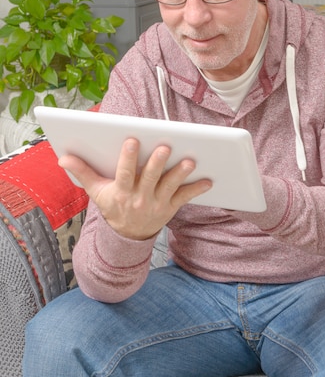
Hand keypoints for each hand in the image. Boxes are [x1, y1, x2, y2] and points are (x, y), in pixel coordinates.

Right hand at [58, 138, 211, 239]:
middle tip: (165, 147)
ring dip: (180, 174)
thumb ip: (82, 172)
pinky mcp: (170, 208)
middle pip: (150, 178)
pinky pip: (184, 198)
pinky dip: (197, 189)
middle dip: (157, 163)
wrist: (125, 236)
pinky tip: (208, 180)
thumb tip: (63, 158)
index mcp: (121, 192)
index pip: (125, 173)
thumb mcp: (96, 191)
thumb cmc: (112, 206)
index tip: (132, 140)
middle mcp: (139, 199)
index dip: (128, 157)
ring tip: (189, 161)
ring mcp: (156, 204)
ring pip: (169, 187)